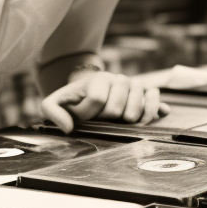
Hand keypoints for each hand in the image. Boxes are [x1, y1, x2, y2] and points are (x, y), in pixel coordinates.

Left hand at [41, 71, 169, 133]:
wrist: (88, 90)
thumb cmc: (73, 99)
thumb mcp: (55, 102)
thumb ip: (52, 112)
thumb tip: (68, 128)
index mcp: (98, 79)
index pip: (97, 100)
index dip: (88, 114)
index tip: (83, 116)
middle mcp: (118, 79)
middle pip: (117, 107)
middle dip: (106, 119)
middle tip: (101, 119)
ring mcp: (132, 85)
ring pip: (138, 104)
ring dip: (128, 119)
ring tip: (119, 121)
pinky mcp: (144, 92)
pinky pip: (154, 97)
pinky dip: (154, 109)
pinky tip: (151, 118)